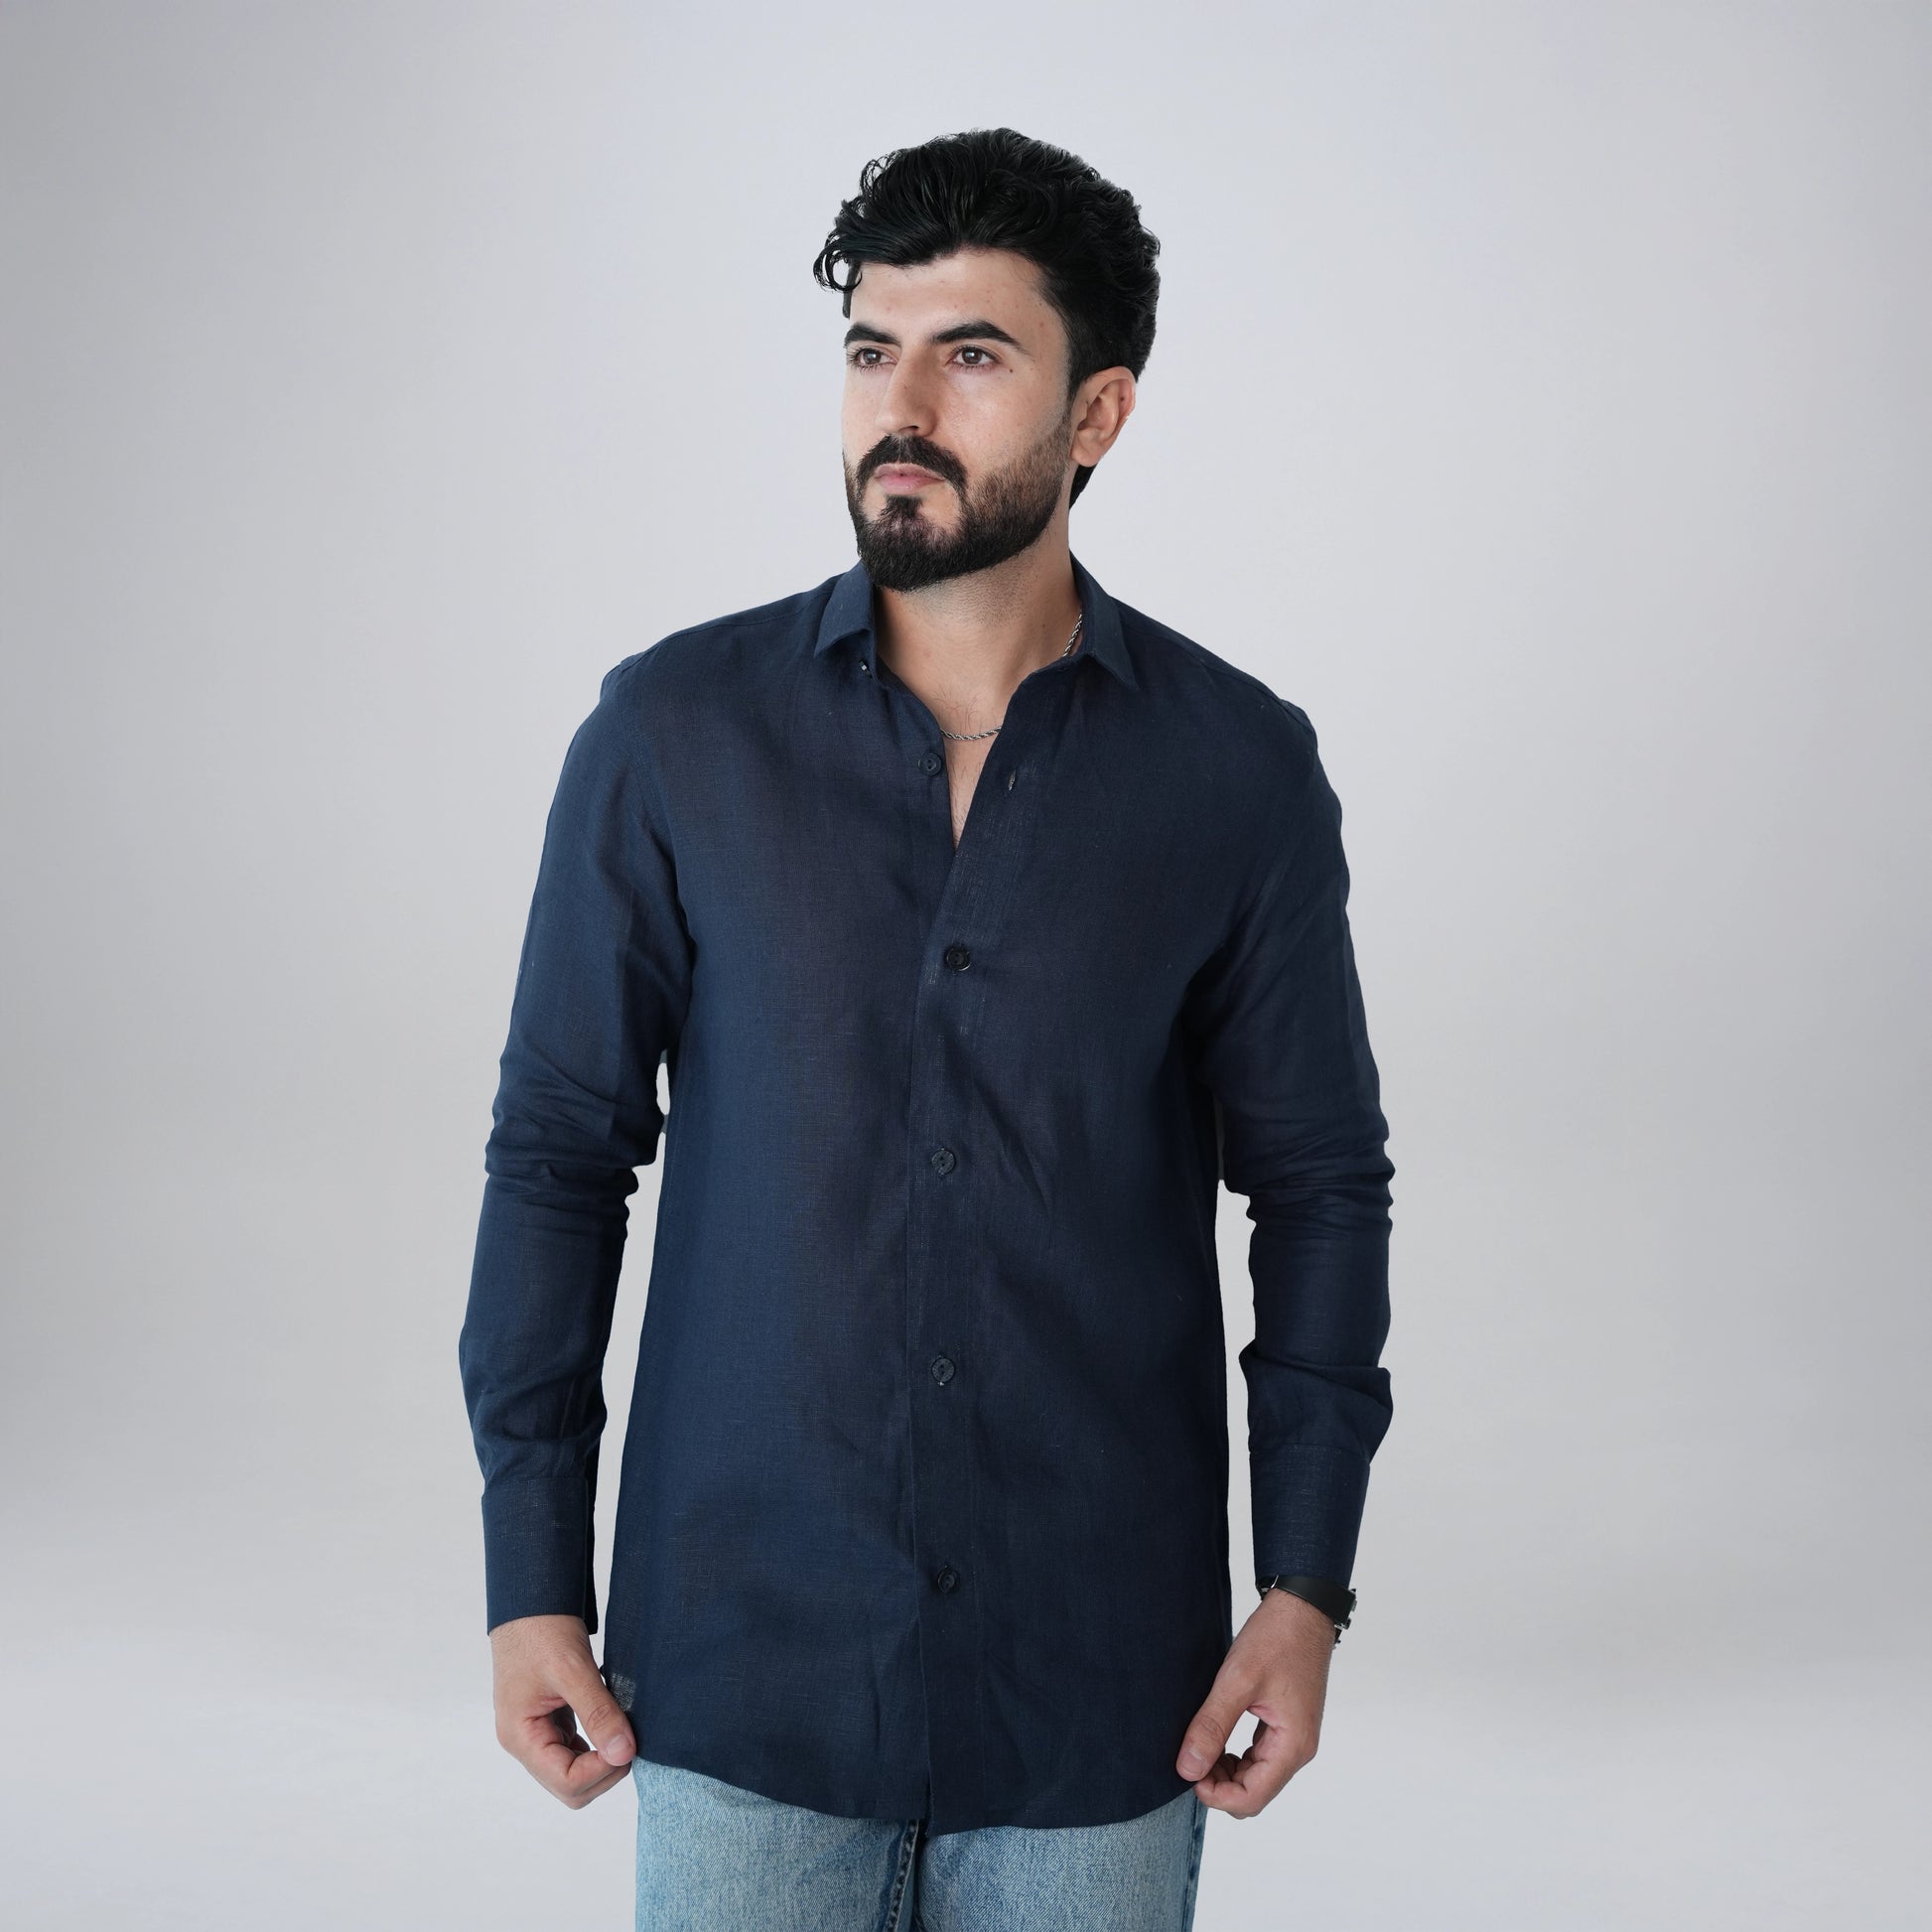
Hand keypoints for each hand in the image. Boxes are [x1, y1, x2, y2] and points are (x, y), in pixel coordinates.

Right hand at [489, 1613, 636, 1807]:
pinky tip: (612, 1720)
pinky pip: (575, 1748)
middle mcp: (525, 1742)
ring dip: (602, 1759)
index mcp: (520, 1736)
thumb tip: (624, 1754)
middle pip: (569, 1786)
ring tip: (624, 1728)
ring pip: (574, 1771)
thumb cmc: (542, 1630)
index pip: (564, 1782)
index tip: (627, 1743)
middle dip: (604, 1770)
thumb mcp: (573, 1669)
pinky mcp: (550, 1720)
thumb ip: (598, 1713)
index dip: (600, 1770)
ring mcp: (536, 1733)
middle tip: (630, 1737)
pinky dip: (598, 1742)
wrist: (530, 1600)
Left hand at [1175, 1587, 1334, 1816]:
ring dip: (1226, 1771)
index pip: (1252, 1798)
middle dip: (1218, 1785)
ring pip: (1256, 1776)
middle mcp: (1298, 1749)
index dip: (1216, 1797)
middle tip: (1189, 1758)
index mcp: (1292, 1745)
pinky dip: (1236, 1755)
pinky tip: (1216, 1736)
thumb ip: (1212, 1726)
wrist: (1302, 1607)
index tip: (1187, 1773)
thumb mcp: (1237, 1680)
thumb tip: (1188, 1769)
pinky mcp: (1287, 1724)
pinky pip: (1260, 1756)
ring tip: (1198, 1745)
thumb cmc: (1276, 1638)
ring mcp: (1294, 1737)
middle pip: (1254, 1792)